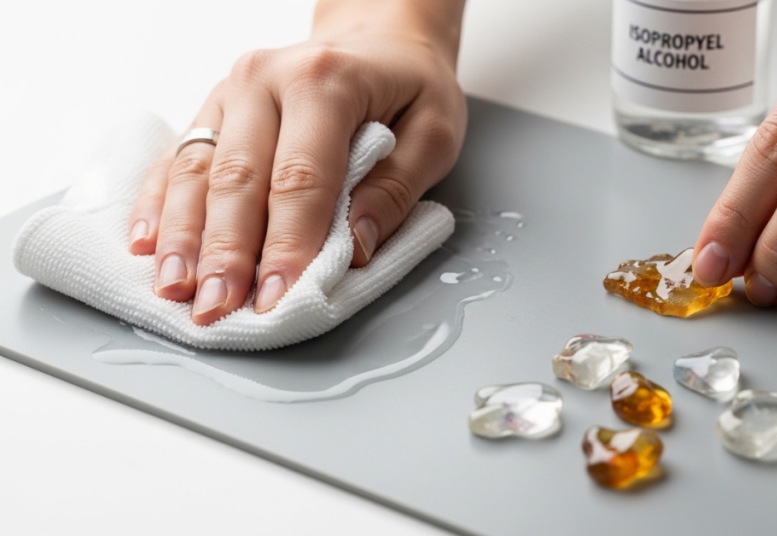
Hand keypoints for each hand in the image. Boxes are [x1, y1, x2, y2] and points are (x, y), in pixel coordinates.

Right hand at [126, 0, 466, 324]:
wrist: (379, 38)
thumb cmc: (410, 87)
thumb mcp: (435, 133)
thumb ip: (397, 190)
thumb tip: (355, 248)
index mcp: (325, 81)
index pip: (301, 178)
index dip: (288, 244)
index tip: (279, 295)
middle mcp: (266, 80)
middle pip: (237, 178)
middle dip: (225, 252)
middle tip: (217, 308)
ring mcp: (230, 92)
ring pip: (196, 171)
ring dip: (182, 237)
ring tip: (175, 291)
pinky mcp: (213, 108)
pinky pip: (178, 158)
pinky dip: (159, 204)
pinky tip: (146, 245)